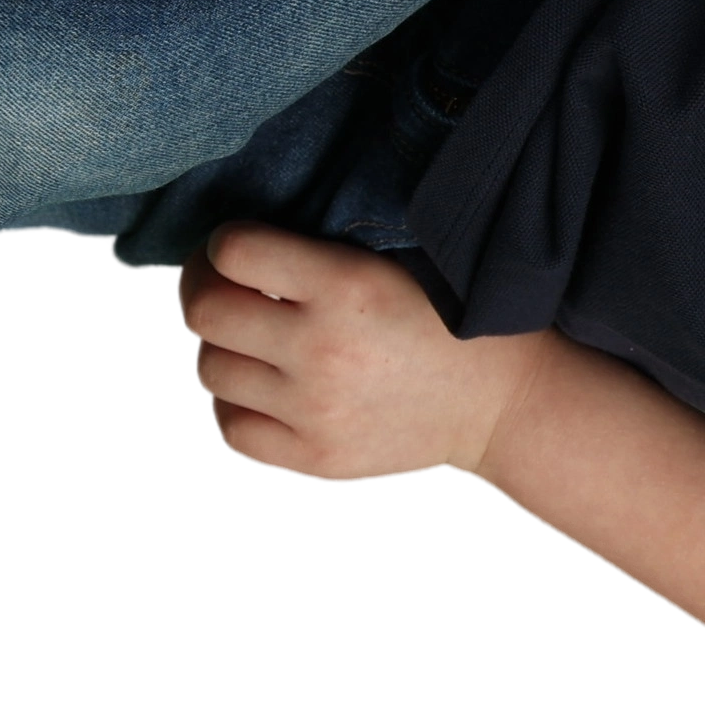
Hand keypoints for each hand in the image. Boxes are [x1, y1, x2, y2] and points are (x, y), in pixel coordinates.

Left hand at [173, 220, 561, 485]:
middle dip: (208, 294)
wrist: (499, 402)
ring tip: (252, 346)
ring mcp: (315, 411)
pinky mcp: (316, 458)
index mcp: (346, 286)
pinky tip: (264, 392)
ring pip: (211, 372)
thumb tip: (227, 257)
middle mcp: (322, 348)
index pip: (232, 252)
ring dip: (222, 352)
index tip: (240, 254)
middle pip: (205, 314)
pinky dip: (237, 407)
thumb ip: (314, 256)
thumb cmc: (444, 322)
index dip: (226, 246)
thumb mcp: (388, 264)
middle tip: (227, 294)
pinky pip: (233, 430)